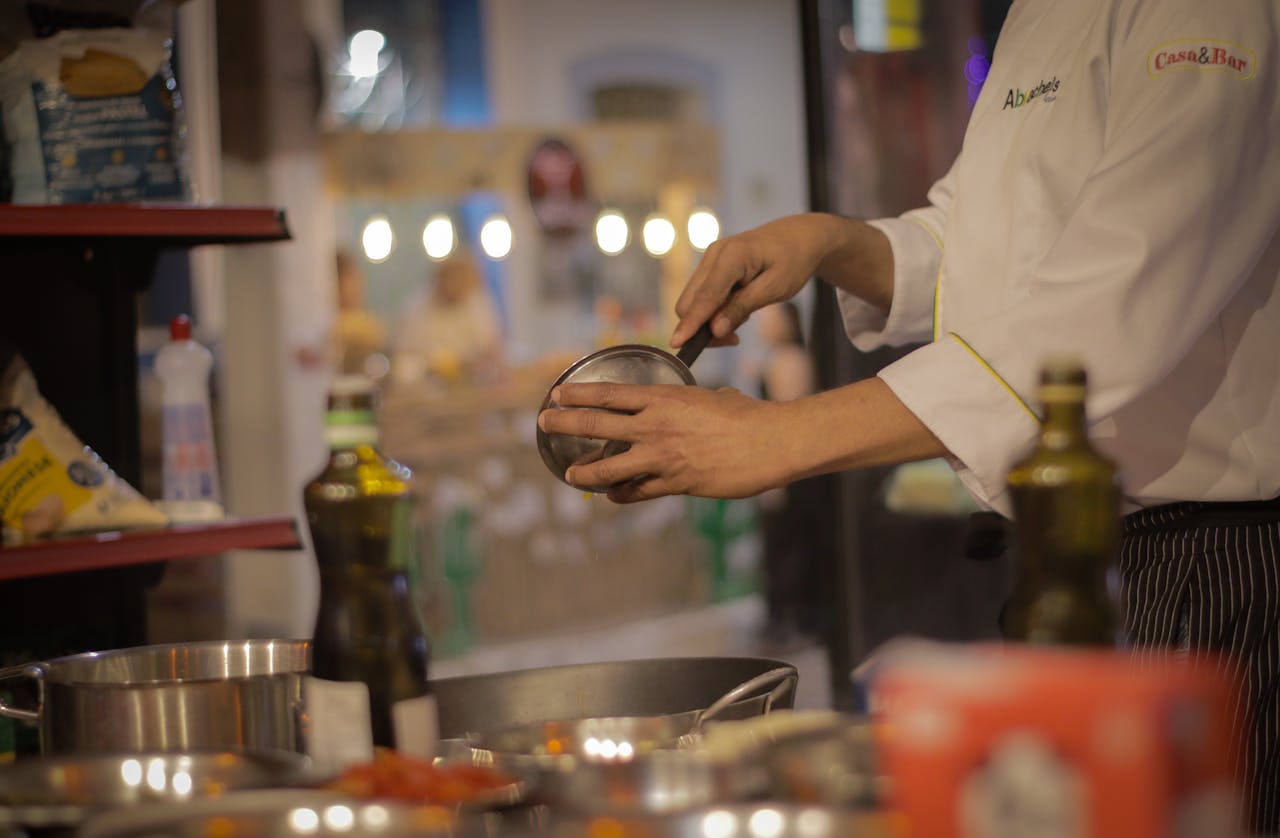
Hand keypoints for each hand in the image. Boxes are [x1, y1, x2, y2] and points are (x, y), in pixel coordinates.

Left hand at [537, 382, 789, 502]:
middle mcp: (655, 426)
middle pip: (597, 425)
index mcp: (664, 398)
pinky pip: (639, 492)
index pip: (609, 394)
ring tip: (570, 474)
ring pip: (609, 468)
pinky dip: (623, 494)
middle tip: (544, 422)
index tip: (557, 394)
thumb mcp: (713, 398)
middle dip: (565, 424)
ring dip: (585, 472)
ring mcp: (662, 457)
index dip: (578, 395)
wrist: (770, 442)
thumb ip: (692, 404)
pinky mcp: (676, 484)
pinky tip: (613, 496)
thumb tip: (691, 407)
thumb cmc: (747, 415)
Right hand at [672, 214, 844, 348]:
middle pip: (690, 301)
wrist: (801, 236)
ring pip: (693, 300)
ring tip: (743, 320)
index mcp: (732, 255)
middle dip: (703, 327)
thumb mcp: (775, 288)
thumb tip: (715, 329)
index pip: (705, 296)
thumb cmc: (794, 260)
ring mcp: (710, 258)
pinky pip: (703, 295)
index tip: (677, 344)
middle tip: (734, 339)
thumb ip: (743, 307)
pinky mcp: (712, 266)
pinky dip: (714, 310)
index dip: (692, 323)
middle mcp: (714, 254)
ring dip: (710, 320)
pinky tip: (737, 309)